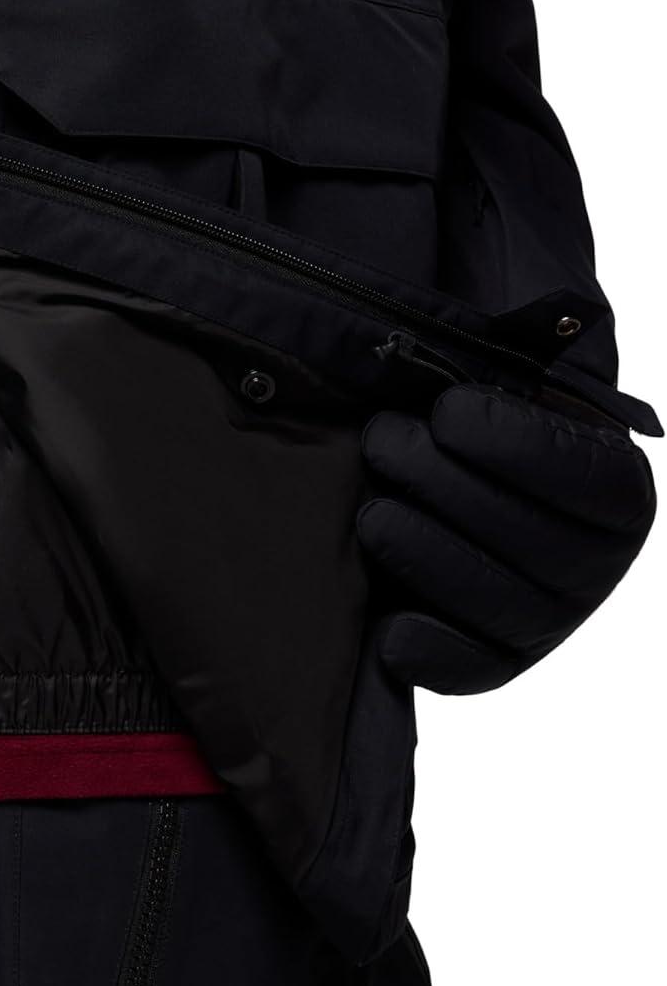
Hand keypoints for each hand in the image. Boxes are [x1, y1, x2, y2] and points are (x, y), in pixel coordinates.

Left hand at [356, 385, 654, 694]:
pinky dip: (431, 653)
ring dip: (426, 554)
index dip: (515, 444)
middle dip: (444, 485)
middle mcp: (594, 561)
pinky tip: (390, 631)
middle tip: (382, 442)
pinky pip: (472, 670)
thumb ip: (516, 357)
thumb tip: (542, 315)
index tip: (449, 410)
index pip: (583, 475)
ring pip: (497, 601)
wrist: (433, 479)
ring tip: (371, 512)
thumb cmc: (464, 422)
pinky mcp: (493, 660)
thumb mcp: (499, 380)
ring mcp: (547, 618)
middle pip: (529, 538)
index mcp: (614, 488)